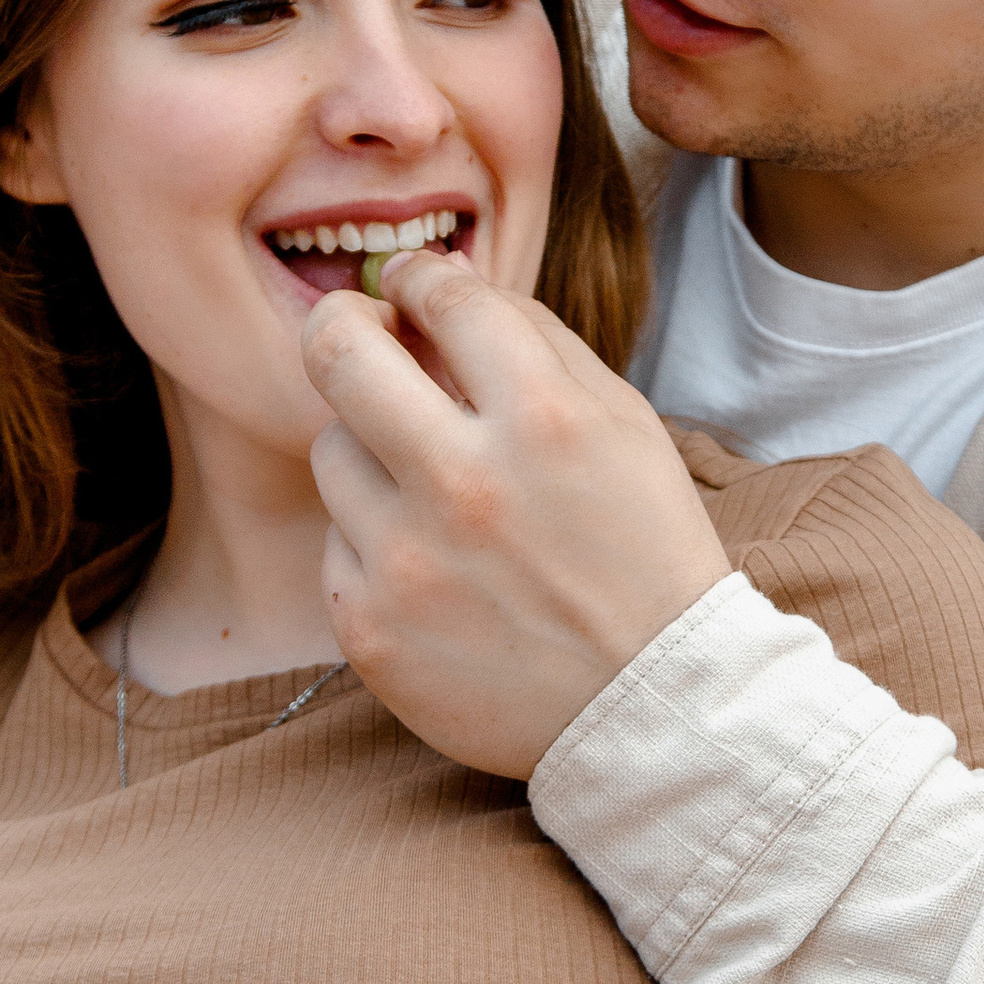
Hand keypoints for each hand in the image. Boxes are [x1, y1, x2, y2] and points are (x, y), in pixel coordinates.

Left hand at [302, 250, 728, 777]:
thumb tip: (443, 281)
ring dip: (370, 450)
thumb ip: (536, 342)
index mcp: (544, 419)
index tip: (412, 281)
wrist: (652, 710)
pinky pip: (336, 545)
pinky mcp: (369, 629)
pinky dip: (374, 543)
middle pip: (337, 352)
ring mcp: (407, 562)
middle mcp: (466, 483)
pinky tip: (433, 569)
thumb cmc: (643, 552)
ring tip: (427, 487)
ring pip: (330, 451)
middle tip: (354, 326)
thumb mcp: (624, 426)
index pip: (443, 295)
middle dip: (340, 320)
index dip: (420, 273)